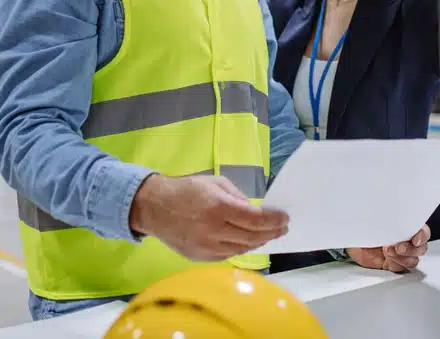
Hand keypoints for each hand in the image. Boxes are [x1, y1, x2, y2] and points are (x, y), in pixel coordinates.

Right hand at [129, 174, 288, 261]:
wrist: (154, 207)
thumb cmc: (186, 189)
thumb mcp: (215, 183)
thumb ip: (238, 197)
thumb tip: (256, 212)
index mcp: (218, 208)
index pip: (255, 220)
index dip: (274, 221)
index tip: (285, 219)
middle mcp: (214, 230)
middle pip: (252, 237)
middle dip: (271, 233)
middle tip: (282, 228)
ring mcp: (207, 247)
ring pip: (242, 249)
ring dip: (258, 242)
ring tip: (268, 235)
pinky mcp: (200, 257)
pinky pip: (228, 255)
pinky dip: (242, 248)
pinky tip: (248, 241)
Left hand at [346, 224, 430, 272]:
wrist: (352, 237)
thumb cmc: (364, 223)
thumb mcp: (376, 217)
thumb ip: (387, 217)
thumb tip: (391, 209)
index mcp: (406, 225)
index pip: (423, 231)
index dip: (422, 235)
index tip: (415, 239)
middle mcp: (407, 240)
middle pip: (421, 248)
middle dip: (411, 249)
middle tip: (398, 246)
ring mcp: (401, 253)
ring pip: (413, 260)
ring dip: (402, 257)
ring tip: (388, 250)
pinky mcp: (393, 264)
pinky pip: (401, 268)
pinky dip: (395, 264)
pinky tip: (386, 257)